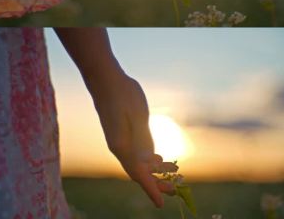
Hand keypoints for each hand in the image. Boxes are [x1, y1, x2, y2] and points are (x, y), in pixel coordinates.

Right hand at [87, 71, 176, 206]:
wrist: (108, 81)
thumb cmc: (122, 96)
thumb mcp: (136, 117)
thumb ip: (143, 140)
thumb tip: (149, 163)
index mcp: (121, 147)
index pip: (138, 174)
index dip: (150, 189)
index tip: (161, 203)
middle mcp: (121, 149)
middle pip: (140, 173)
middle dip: (157, 183)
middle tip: (175, 189)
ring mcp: (123, 142)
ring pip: (141, 164)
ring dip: (157, 172)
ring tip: (175, 174)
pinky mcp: (128, 134)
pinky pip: (140, 153)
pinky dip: (152, 160)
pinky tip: (161, 161)